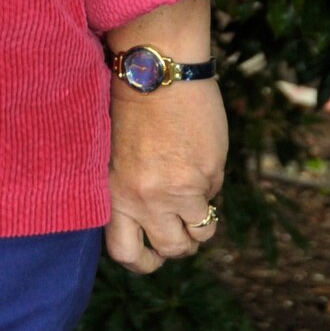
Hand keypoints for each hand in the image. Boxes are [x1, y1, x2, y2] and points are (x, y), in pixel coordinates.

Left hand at [104, 76, 226, 272]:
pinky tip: (197, 158)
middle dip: (179, 245)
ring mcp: (180, 190)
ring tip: (192, 194)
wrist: (156, 68)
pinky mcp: (208, 175)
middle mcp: (145, 198)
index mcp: (115, 191)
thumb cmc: (129, 102)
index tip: (150, 255)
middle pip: (171, 250)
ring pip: (200, 233)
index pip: (124, 252)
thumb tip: (149, 219)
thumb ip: (128, 188)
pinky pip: (214, 197)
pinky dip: (210, 187)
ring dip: (199, 221)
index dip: (142, 261)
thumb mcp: (114, 152)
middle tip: (181, 228)